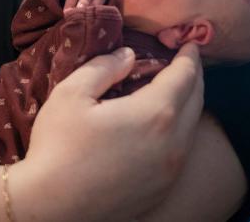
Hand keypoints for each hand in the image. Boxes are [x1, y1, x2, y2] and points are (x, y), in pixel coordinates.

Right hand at [17, 44, 203, 220]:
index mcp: (154, 114)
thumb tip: (128, 56)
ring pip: (192, 128)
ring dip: (189, 104)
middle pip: (196, 101)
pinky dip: (180, 131)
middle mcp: (173, 143)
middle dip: (194, 77)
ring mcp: (170, 170)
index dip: (189, 57)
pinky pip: (181, 152)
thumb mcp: (72, 94)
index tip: (189, 44)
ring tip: (175, 90)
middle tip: (187, 61)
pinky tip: (162, 127)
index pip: (184, 77)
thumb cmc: (58, 146)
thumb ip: (103, 67)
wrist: (52, 205)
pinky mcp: (161, 189)